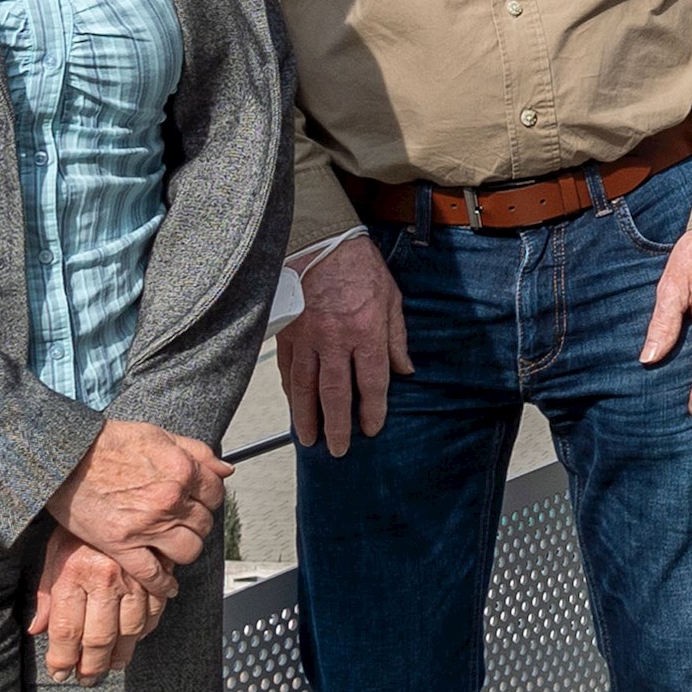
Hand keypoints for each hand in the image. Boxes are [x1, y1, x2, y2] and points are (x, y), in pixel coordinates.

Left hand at [30, 525, 177, 684]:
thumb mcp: (54, 552)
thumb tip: (38, 630)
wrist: (111, 486)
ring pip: (130, 630)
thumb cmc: (79, 522)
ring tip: (112, 667)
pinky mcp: (157, 572)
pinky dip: (146, 630)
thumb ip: (47, 593)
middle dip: (91, 665)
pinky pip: (154, 611)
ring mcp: (134, 577)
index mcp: (74, 573)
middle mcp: (104, 579)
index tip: (60, 673)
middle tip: (87, 680)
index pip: (67, 630)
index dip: (63, 658)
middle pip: (99, 637)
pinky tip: (135, 640)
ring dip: (121, 654)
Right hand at [53, 417, 224, 567]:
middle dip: (195, 524)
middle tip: (182, 521)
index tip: (198, 502)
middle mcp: (169, 500)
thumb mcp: (158, 434)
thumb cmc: (105, 443)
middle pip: (204, 525)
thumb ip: (197, 452)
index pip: (215, 495)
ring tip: (173, 544)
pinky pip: (153, 574)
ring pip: (188, 551)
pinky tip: (167, 585)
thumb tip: (224, 469)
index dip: (207, 499)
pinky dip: (163, 584)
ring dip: (183, 549)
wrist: (64, 456)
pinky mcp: (122, 545)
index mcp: (181, 470)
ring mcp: (147, 526)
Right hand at [280, 235, 413, 455]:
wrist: (321, 241)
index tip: (371, 429)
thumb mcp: (392, 299)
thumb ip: (396, 339)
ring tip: (310, 439)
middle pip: (335, 393)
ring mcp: (307, 337)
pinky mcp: (287, 331)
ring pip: (305, 387)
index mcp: (366, 332)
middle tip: (337, 450)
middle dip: (337, 426)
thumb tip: (405, 370)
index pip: (371, 382)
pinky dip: (290, 392)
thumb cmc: (361, 268)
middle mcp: (335, 340)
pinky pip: (287, 369)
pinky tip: (294, 407)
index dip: (372, 410)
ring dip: (307, 416)